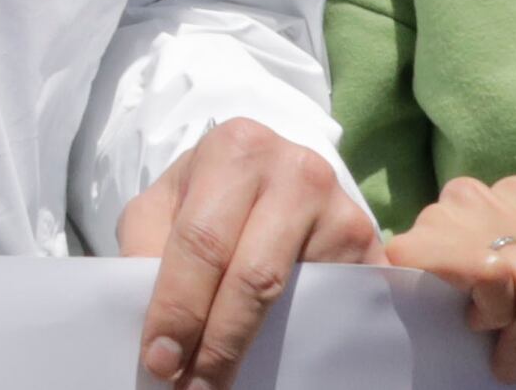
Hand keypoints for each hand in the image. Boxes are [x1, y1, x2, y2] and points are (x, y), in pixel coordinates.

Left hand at [116, 118, 380, 389]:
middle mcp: (295, 171)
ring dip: (255, 349)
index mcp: (235, 149)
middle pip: (251, 276)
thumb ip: (148, 244)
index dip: (177, 307)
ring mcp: (342, 210)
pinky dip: (299, 340)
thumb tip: (142, 312)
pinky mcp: (372, 248)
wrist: (280, 177)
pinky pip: (334, 305)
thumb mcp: (168, 203)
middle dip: (217, 342)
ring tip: (220, 382)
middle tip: (191, 387)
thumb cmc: (212, 195)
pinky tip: (272, 364)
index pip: (200, 242)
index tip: (159, 360)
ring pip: (293, 296)